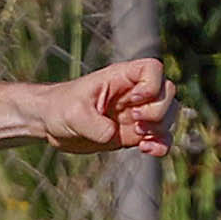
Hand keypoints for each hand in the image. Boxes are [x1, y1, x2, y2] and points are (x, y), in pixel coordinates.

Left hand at [35, 59, 172, 155]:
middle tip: (133, 122)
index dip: (152, 85)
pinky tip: (146, 150)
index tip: (134, 100)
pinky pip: (160, 137)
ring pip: (169, 115)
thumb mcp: (74, 114)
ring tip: (139, 140)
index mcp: (120, 78)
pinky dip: (160, 145)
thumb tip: (115, 135)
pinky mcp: (133, 133)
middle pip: (167, 94)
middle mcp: (133, 93)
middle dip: (157, 111)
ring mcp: (136, 113)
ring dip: (161, 130)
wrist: (51, 123)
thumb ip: (95, 125)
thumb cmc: (60, 108)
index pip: (153, 69)